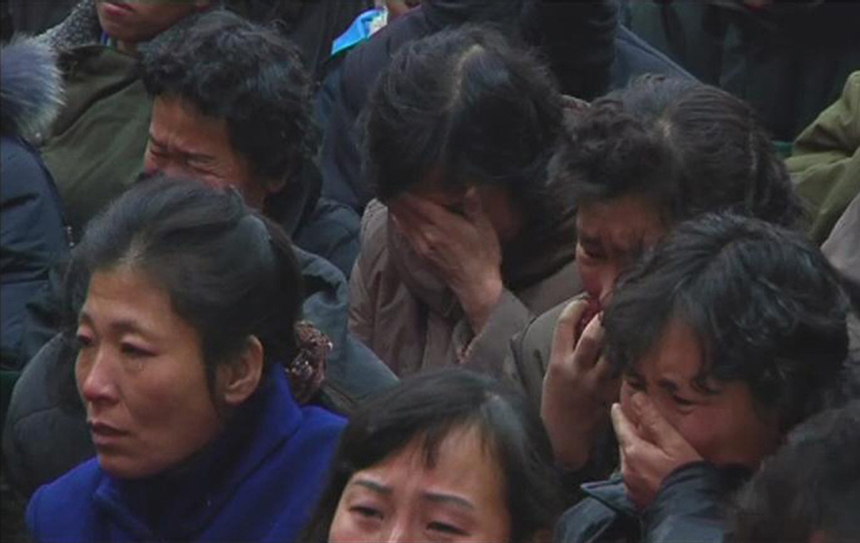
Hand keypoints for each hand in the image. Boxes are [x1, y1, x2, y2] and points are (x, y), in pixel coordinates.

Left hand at [389, 189, 502, 332]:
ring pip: (401, 222)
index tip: (399, 176)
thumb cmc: (483, 256)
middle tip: (389, 181)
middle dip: (396, 195)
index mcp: (442, 224)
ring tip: (389, 193)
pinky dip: (398, 222)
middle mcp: (427, 234)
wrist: (476, 286)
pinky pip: (404, 234)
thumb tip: (469, 187)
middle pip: (404, 210)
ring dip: (394, 207)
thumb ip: (474, 207)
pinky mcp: (420, 254)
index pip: (416, 202)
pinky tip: (396, 215)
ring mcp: (421, 246)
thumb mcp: (484, 229)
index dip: (405, 189)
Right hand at [541, 299, 619, 469]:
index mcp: (558, 363)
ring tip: (623, 325)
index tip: (583, 301)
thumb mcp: (551, 375)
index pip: (564, 325)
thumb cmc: (555, 404)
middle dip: (603, 316)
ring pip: (613, 351)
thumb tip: (579, 328)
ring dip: (619, 336)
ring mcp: (596, 383)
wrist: (562, 438)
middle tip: (609, 308)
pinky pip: (623, 371)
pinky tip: (631, 349)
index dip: (575, 307)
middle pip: (594, 334)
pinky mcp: (610, 394)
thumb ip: (564, 353)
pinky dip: (627, 358)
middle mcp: (577, 370)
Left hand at [611, 393, 701, 509]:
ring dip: (634, 451)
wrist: (689, 513)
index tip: (616, 406)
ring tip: (645, 444)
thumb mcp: (674, 442)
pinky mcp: (637, 498)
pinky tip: (650, 467)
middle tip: (635, 423)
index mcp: (633, 451)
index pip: (621, 426)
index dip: (619, 415)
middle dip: (628, 433)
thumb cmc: (686, 474)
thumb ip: (653, 419)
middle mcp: (626, 468)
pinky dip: (639, 467)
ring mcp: (630, 485)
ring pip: (628, 460)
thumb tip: (637, 397)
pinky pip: (634, 476)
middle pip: (624, 443)